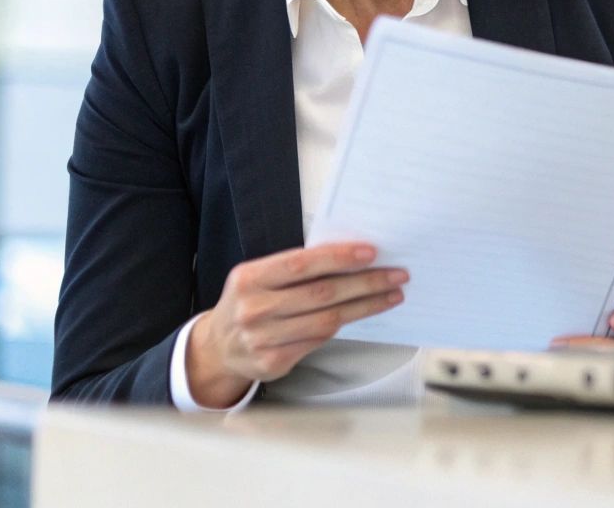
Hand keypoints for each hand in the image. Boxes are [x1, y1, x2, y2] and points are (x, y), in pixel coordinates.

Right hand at [186, 242, 407, 407]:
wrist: (217, 348)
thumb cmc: (249, 303)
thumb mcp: (259, 277)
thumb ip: (296, 269)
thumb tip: (352, 256)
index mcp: (249, 278)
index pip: (302, 263)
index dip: (339, 257)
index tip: (372, 252)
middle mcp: (253, 308)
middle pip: (322, 293)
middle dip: (366, 282)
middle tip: (396, 275)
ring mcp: (262, 338)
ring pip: (327, 319)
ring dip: (365, 306)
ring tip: (391, 295)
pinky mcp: (273, 362)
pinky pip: (318, 340)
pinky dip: (344, 324)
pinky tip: (363, 313)